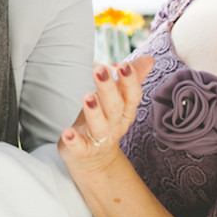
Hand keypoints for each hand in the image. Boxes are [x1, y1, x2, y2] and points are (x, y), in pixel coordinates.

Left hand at [58, 55, 153, 175]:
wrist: (94, 158)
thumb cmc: (105, 119)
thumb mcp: (119, 99)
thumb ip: (131, 79)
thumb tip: (149, 58)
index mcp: (126, 110)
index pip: (132, 95)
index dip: (130, 81)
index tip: (124, 64)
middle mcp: (115, 124)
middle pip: (114, 107)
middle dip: (108, 88)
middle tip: (99, 70)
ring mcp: (100, 139)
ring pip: (99, 126)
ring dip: (94, 111)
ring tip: (87, 96)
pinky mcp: (83, 151)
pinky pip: (80, 147)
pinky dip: (73, 141)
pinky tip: (67, 133)